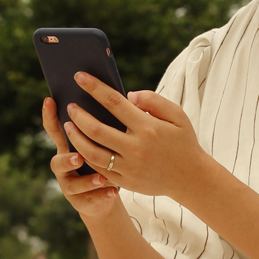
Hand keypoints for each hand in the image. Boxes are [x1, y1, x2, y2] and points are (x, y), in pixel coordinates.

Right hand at [41, 96, 119, 220]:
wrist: (103, 194)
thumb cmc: (105, 157)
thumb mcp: (103, 140)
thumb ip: (103, 123)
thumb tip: (115, 97)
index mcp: (68, 146)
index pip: (55, 130)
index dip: (49, 116)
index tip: (49, 100)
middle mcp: (64, 166)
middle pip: (58, 162)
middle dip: (67, 159)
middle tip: (78, 157)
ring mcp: (69, 185)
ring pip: (72, 185)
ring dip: (86, 181)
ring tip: (101, 179)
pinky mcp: (80, 202)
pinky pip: (89, 200)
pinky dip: (101, 196)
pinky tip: (112, 192)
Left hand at [64, 72, 209, 199]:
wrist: (190, 178)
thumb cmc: (183, 140)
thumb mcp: (177, 114)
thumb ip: (153, 100)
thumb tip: (129, 95)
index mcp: (147, 127)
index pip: (114, 102)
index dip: (95, 88)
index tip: (80, 77)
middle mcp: (136, 148)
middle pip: (97, 130)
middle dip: (79, 115)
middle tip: (70, 105)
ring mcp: (129, 168)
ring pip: (92, 152)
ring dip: (76, 138)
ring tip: (68, 125)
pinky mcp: (125, 182)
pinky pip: (99, 169)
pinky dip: (86, 156)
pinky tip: (79, 145)